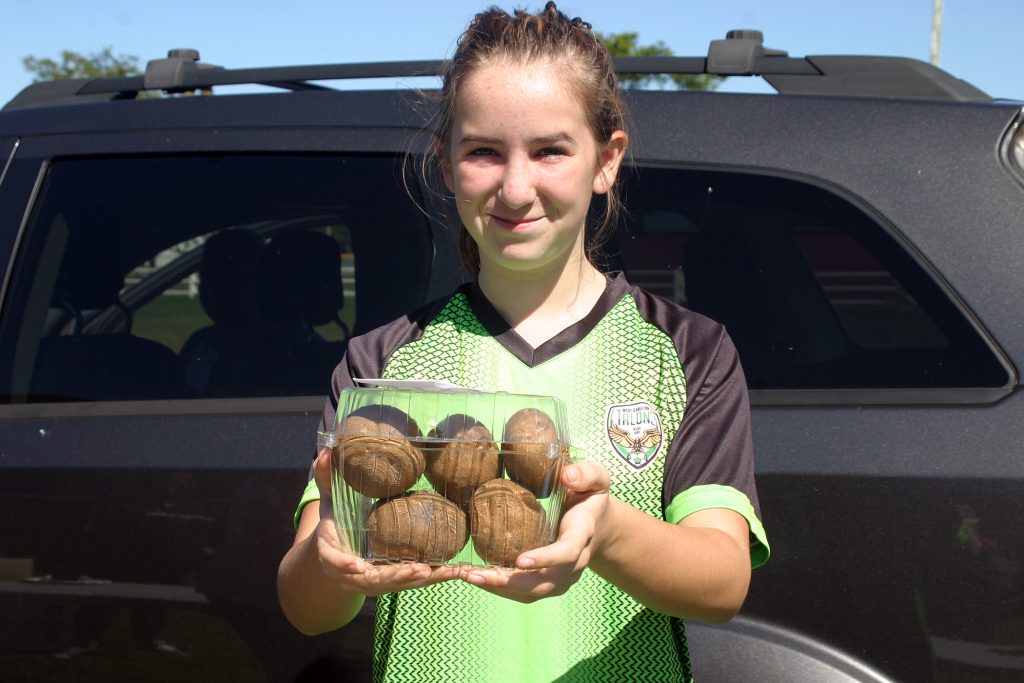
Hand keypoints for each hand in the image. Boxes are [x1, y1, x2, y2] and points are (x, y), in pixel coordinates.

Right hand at [310, 448, 461, 595]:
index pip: (335, 562)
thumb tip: (324, 451)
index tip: (357, 566)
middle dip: (395, 576)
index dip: (344, 564)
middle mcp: (352, 575)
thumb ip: (326, 479)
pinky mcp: (391, 581)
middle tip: (417, 569)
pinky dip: (434, 578)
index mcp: (331, 555)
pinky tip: (455, 572)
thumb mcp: (329, 502)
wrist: (337, 554)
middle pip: (373, 581)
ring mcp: (373, 581)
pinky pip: (412, 582)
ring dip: (420, 580)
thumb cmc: (334, 524)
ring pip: (396, 584)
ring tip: (444, 572)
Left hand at [460, 460, 610, 601]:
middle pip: (542, 582)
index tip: (519, 560)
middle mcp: (574, 563)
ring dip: (498, 588)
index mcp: (582, 534)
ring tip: (467, 576)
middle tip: (474, 575)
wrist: (600, 527)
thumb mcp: (596, 478)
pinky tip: (474, 576)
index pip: (566, 552)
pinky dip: (499, 588)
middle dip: (508, 582)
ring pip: (531, 592)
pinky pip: (524, 593)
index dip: (545, 559)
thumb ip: (585, 473)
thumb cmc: (591, 497)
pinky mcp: (550, 583)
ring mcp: (562, 577)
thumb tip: (566, 475)